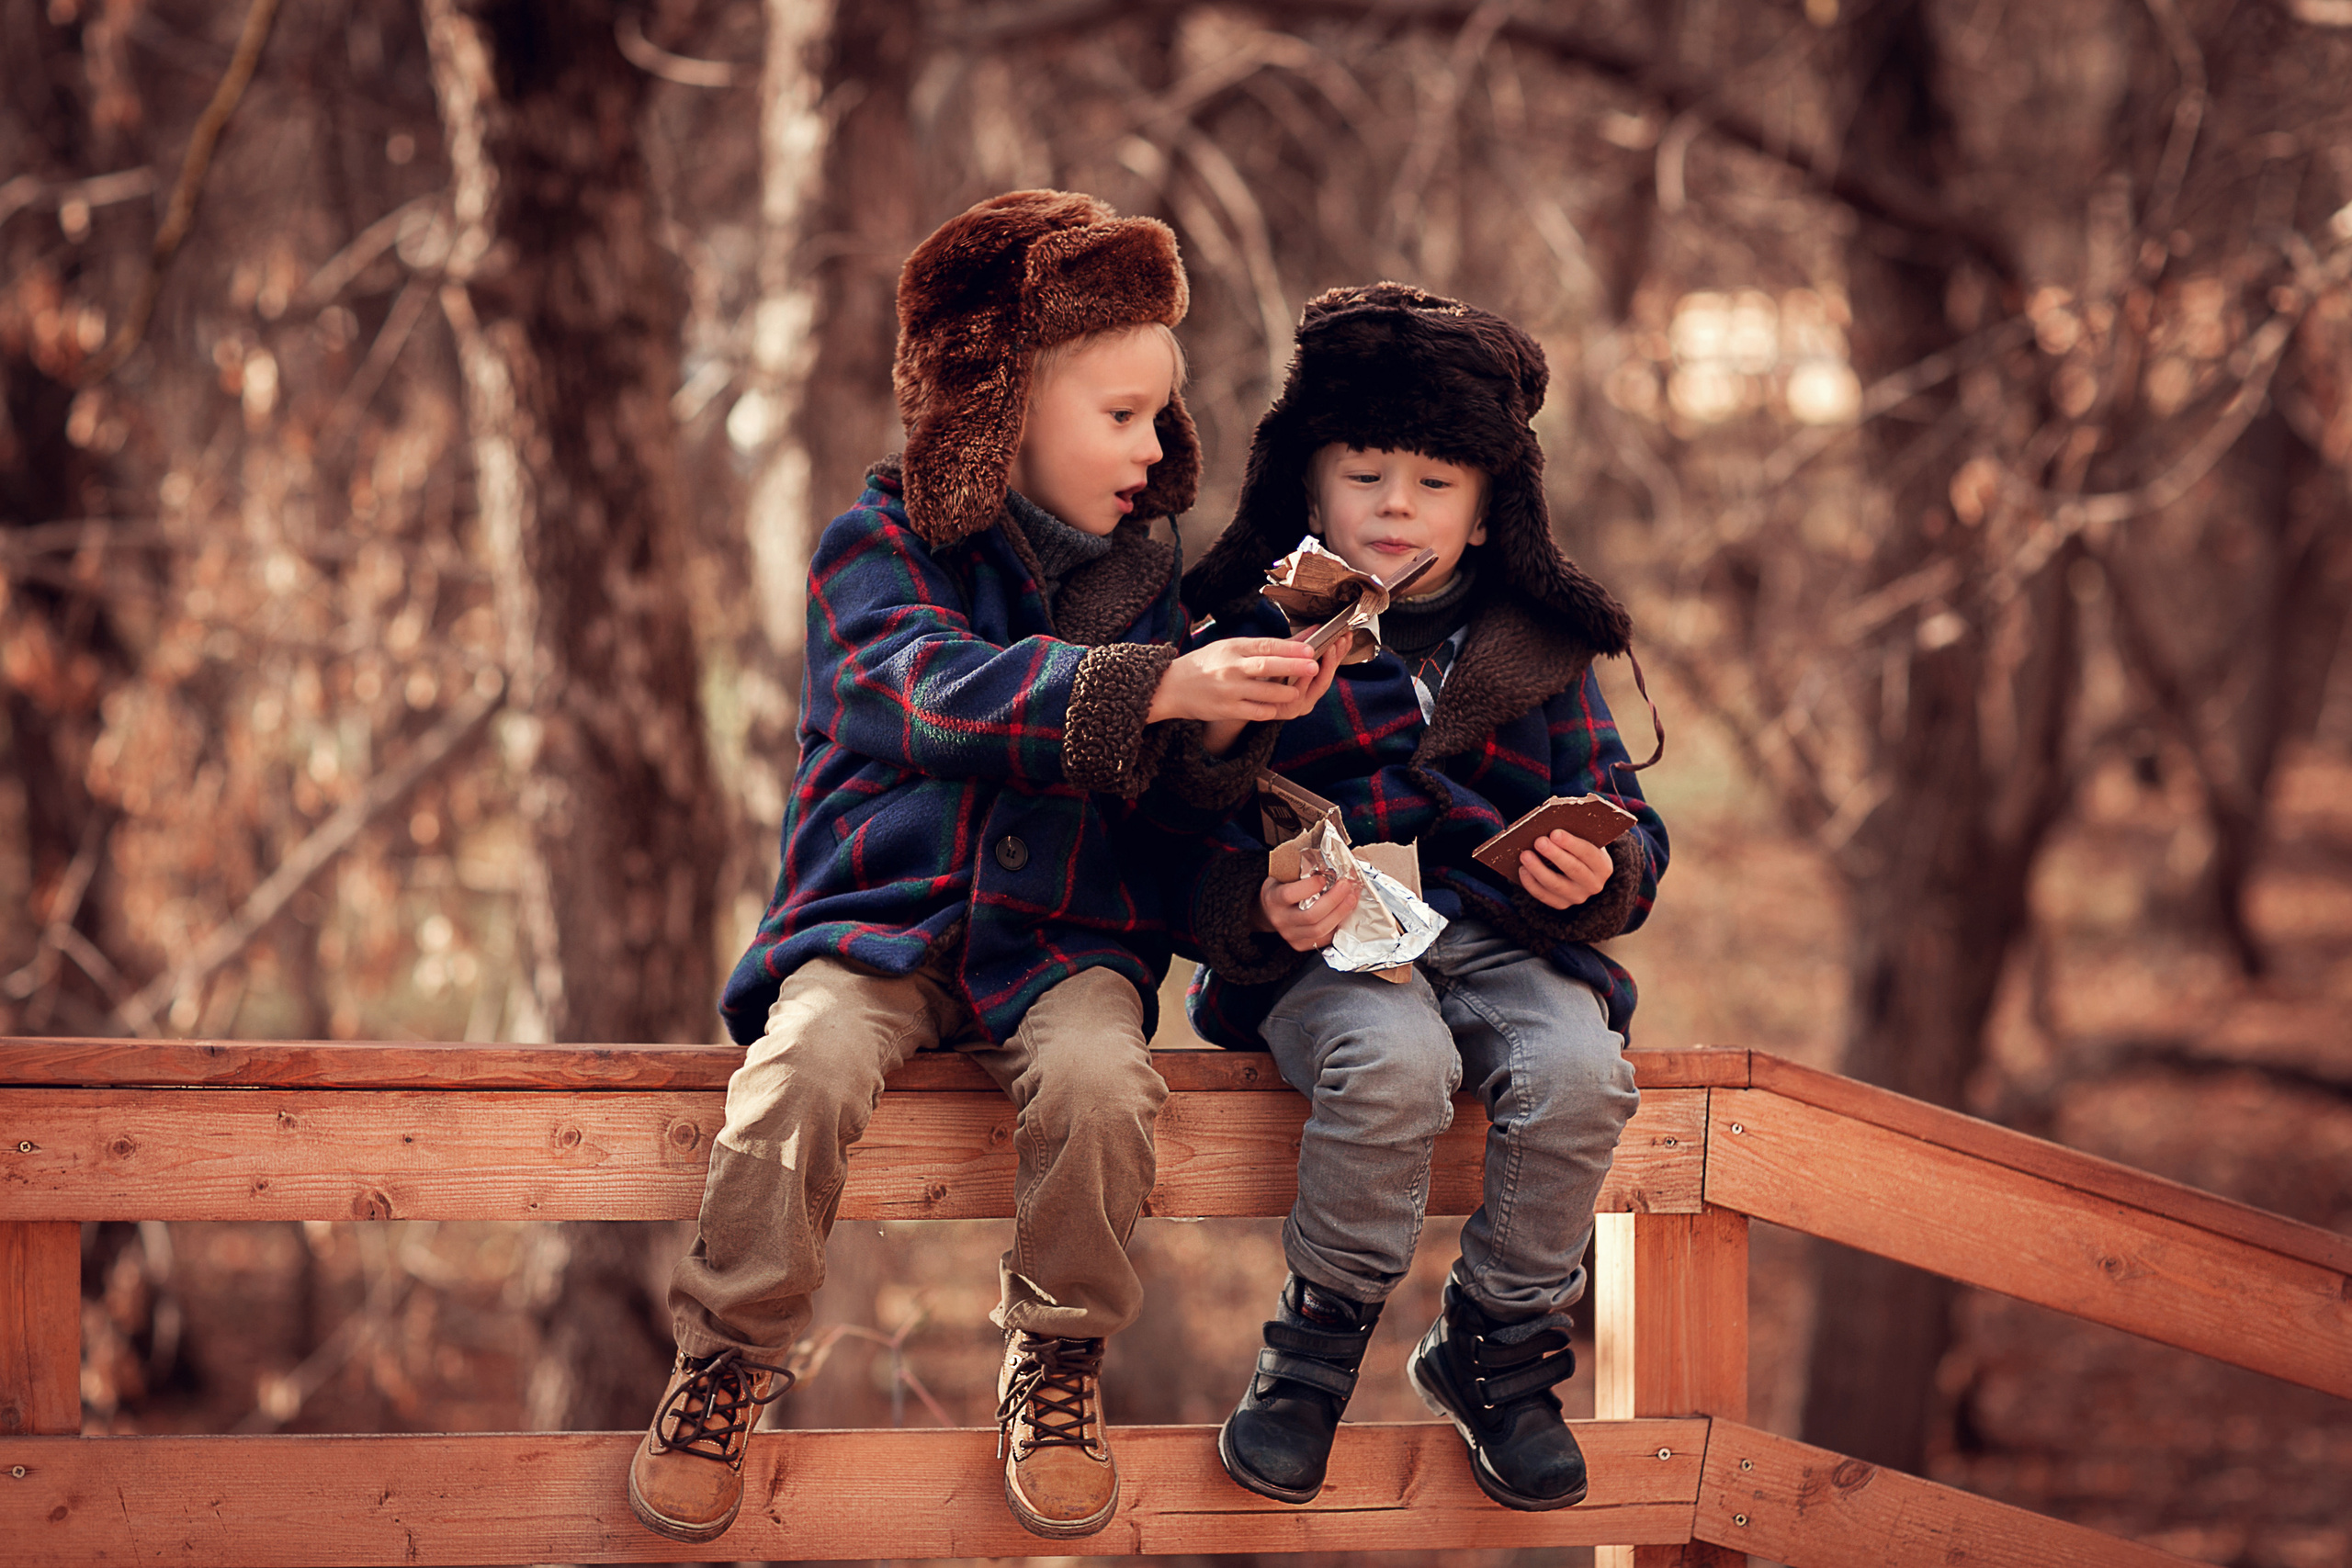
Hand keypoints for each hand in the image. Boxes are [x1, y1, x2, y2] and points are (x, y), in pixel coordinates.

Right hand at [1149, 638, 1330, 727]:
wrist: (1171, 687)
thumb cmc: (1204, 665)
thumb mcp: (1225, 648)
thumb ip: (1253, 649)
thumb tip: (1289, 647)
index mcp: (1233, 648)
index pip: (1266, 646)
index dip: (1291, 648)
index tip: (1311, 649)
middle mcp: (1231, 667)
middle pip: (1268, 667)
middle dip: (1294, 667)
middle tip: (1315, 666)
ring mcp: (1229, 690)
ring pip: (1265, 693)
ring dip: (1286, 693)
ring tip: (1297, 691)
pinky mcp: (1226, 709)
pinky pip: (1255, 712)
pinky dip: (1270, 710)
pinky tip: (1278, 707)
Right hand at [1251, 868, 1360, 950]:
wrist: (1268, 912)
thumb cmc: (1280, 889)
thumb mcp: (1283, 876)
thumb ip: (1303, 870)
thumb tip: (1334, 860)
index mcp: (1273, 899)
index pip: (1289, 895)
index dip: (1309, 887)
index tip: (1325, 877)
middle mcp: (1280, 920)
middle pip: (1311, 915)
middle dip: (1334, 900)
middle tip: (1347, 886)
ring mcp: (1290, 935)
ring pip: (1320, 930)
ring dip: (1341, 913)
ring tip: (1352, 898)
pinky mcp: (1300, 945)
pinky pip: (1324, 939)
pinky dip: (1338, 926)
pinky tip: (1346, 912)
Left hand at [1519, 830, 1612, 910]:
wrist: (1578, 867)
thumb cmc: (1578, 846)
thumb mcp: (1584, 838)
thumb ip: (1575, 830)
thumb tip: (1554, 822)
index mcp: (1603, 866)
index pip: (1588, 853)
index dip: (1571, 843)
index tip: (1554, 833)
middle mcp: (1594, 884)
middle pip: (1573, 869)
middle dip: (1554, 855)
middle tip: (1538, 841)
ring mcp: (1578, 897)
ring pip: (1556, 885)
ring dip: (1538, 869)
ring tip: (1524, 855)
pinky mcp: (1562, 903)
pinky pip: (1544, 895)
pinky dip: (1531, 883)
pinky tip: (1522, 869)